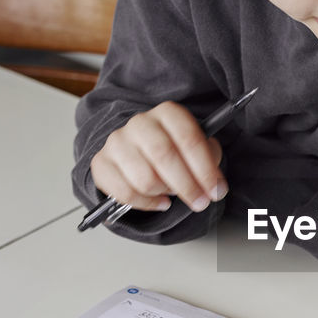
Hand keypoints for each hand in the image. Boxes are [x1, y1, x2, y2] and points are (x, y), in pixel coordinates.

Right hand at [90, 101, 225, 212]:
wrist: (136, 150)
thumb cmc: (172, 149)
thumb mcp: (195, 147)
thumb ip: (209, 158)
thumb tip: (214, 183)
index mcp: (167, 113)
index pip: (188, 139)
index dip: (205, 169)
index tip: (216, 191)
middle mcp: (140, 123)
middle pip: (165, 157)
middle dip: (187, 186)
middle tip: (201, 203)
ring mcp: (117, 142)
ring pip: (145, 179)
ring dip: (165, 193)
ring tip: (172, 193)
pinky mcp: (101, 163)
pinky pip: (125, 193)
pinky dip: (147, 205)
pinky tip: (159, 201)